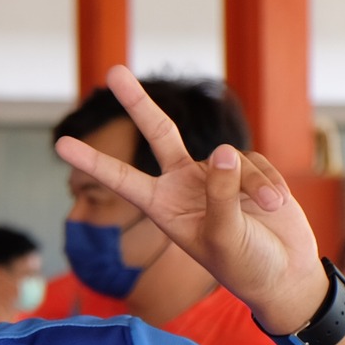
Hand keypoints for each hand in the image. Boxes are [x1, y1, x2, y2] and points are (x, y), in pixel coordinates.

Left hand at [55, 66, 326, 333]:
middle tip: (113, 71)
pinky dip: (268, 181)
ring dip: (250, 181)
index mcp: (163, 207)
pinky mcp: (245, 168)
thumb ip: (219, 193)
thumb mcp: (225, 235)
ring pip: (228, 156)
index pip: (121, 179)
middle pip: (158, 133)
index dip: (92, 162)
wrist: (284, 273)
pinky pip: (254, 161)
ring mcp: (213, 174)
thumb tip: (220, 149)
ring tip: (266, 209)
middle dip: (137, 103)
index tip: (59, 144)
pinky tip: (275, 204)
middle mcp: (182, 185)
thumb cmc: (245, 264)